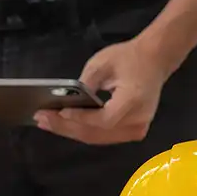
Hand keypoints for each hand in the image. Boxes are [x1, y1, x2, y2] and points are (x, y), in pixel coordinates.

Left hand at [33, 39, 169, 143]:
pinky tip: (63, 125)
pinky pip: (102, 136)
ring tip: (47, 123)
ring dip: (70, 131)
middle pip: (95, 133)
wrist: (155, 59)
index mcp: (133, 102)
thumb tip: (65, 102)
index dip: (78, 119)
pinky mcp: (131, 131)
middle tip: (41, 119)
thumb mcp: (102, 64)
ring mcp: (136, 129)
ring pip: (96, 137)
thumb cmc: (129, 58)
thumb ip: (85, 84)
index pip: (102, 119)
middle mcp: (137, 121)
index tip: (56, 113)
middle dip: (65, 127)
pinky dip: (82, 131)